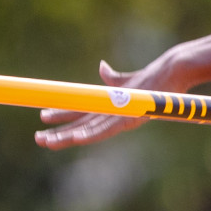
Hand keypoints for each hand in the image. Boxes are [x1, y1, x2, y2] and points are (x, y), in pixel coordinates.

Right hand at [34, 55, 186, 149]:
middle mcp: (113, 115)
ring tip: (47, 142)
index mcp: (109, 107)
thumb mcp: (128, 79)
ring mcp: (121, 117)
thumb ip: (113, 78)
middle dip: (59, 134)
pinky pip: (107, 129)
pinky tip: (76, 139)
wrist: (173, 72)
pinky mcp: (131, 117)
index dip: (62, 116)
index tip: (42, 117)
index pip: (80, 113)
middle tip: (37, 140)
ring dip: (68, 138)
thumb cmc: (154, 79)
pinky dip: (91, 134)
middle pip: (81, 127)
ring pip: (89, 132)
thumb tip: (101, 68)